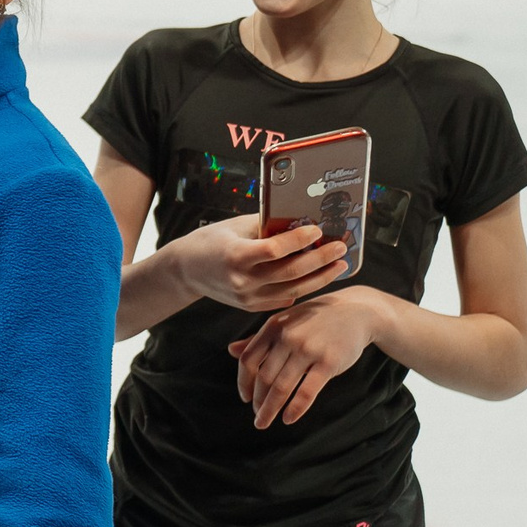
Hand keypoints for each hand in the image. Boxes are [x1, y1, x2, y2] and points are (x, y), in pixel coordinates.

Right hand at [166, 215, 350, 313]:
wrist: (186, 270)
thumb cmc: (211, 240)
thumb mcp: (235, 226)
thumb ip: (266, 225)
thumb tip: (299, 219)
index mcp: (236, 255)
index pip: (276, 249)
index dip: (300, 240)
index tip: (317, 229)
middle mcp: (243, 280)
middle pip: (292, 271)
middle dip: (321, 259)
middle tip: (340, 247)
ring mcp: (248, 297)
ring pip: (294, 289)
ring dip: (320, 277)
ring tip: (339, 265)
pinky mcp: (252, 307)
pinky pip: (284, 298)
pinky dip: (303, 287)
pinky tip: (317, 276)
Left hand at [229, 287, 387, 428]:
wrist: (356, 311)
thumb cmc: (316, 318)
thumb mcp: (285, 321)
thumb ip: (259, 338)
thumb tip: (231, 350)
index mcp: (273, 326)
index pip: (248, 359)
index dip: (244, 382)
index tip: (245, 398)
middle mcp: (287, 337)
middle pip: (263, 377)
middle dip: (258, 401)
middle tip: (258, 416)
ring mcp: (307, 349)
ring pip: (281, 387)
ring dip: (270, 409)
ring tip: (265, 421)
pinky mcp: (328, 362)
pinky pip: (306, 391)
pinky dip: (295, 408)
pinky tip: (288, 419)